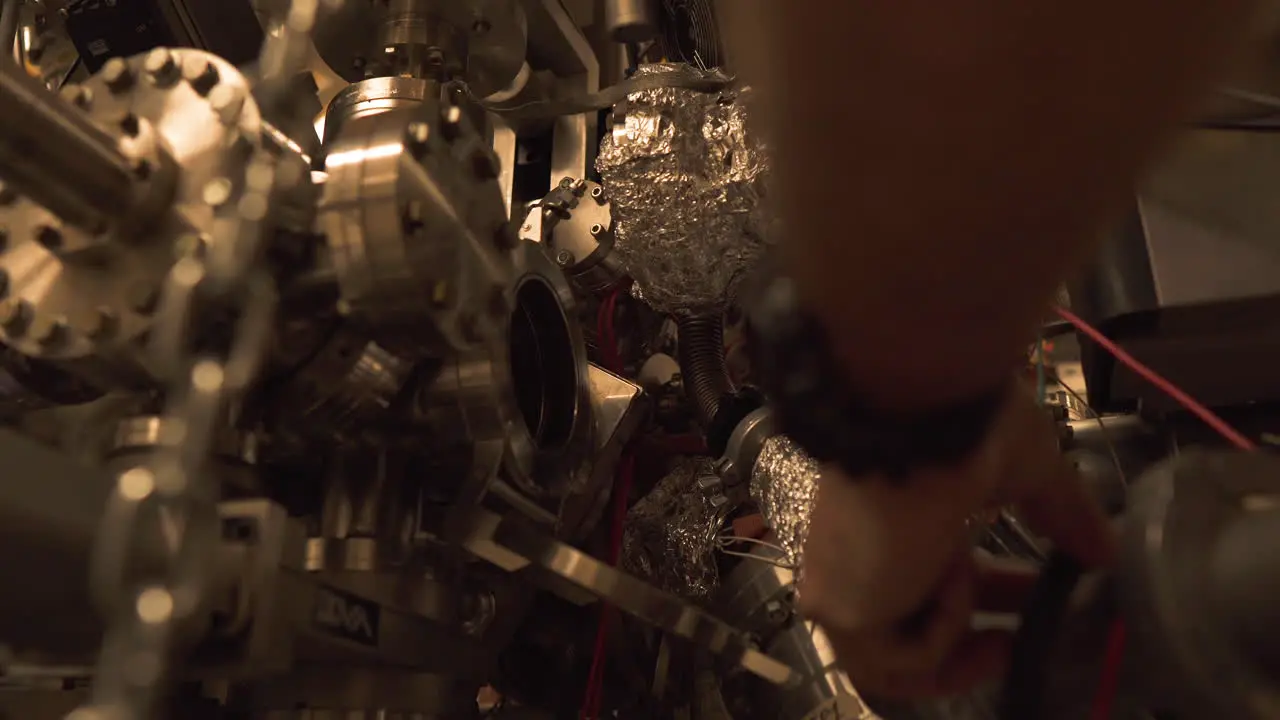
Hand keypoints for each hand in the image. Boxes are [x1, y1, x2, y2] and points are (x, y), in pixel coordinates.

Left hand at [797, 387, 1114, 698]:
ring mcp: (841, 584)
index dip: (983, 598)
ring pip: (890, 659)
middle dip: (973, 638)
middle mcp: (857, 554)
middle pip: (904, 628)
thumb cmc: (963, 426)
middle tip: (1021, 639)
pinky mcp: (837, 609)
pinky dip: (942, 632)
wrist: (917, 412)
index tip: (1035, 598)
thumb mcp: (1028, 471)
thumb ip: (1061, 513)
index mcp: (890, 520)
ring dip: (957, 647)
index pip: (925, 579)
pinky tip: (955, 576)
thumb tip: (1106, 548)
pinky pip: (896, 658)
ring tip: (1002, 640)